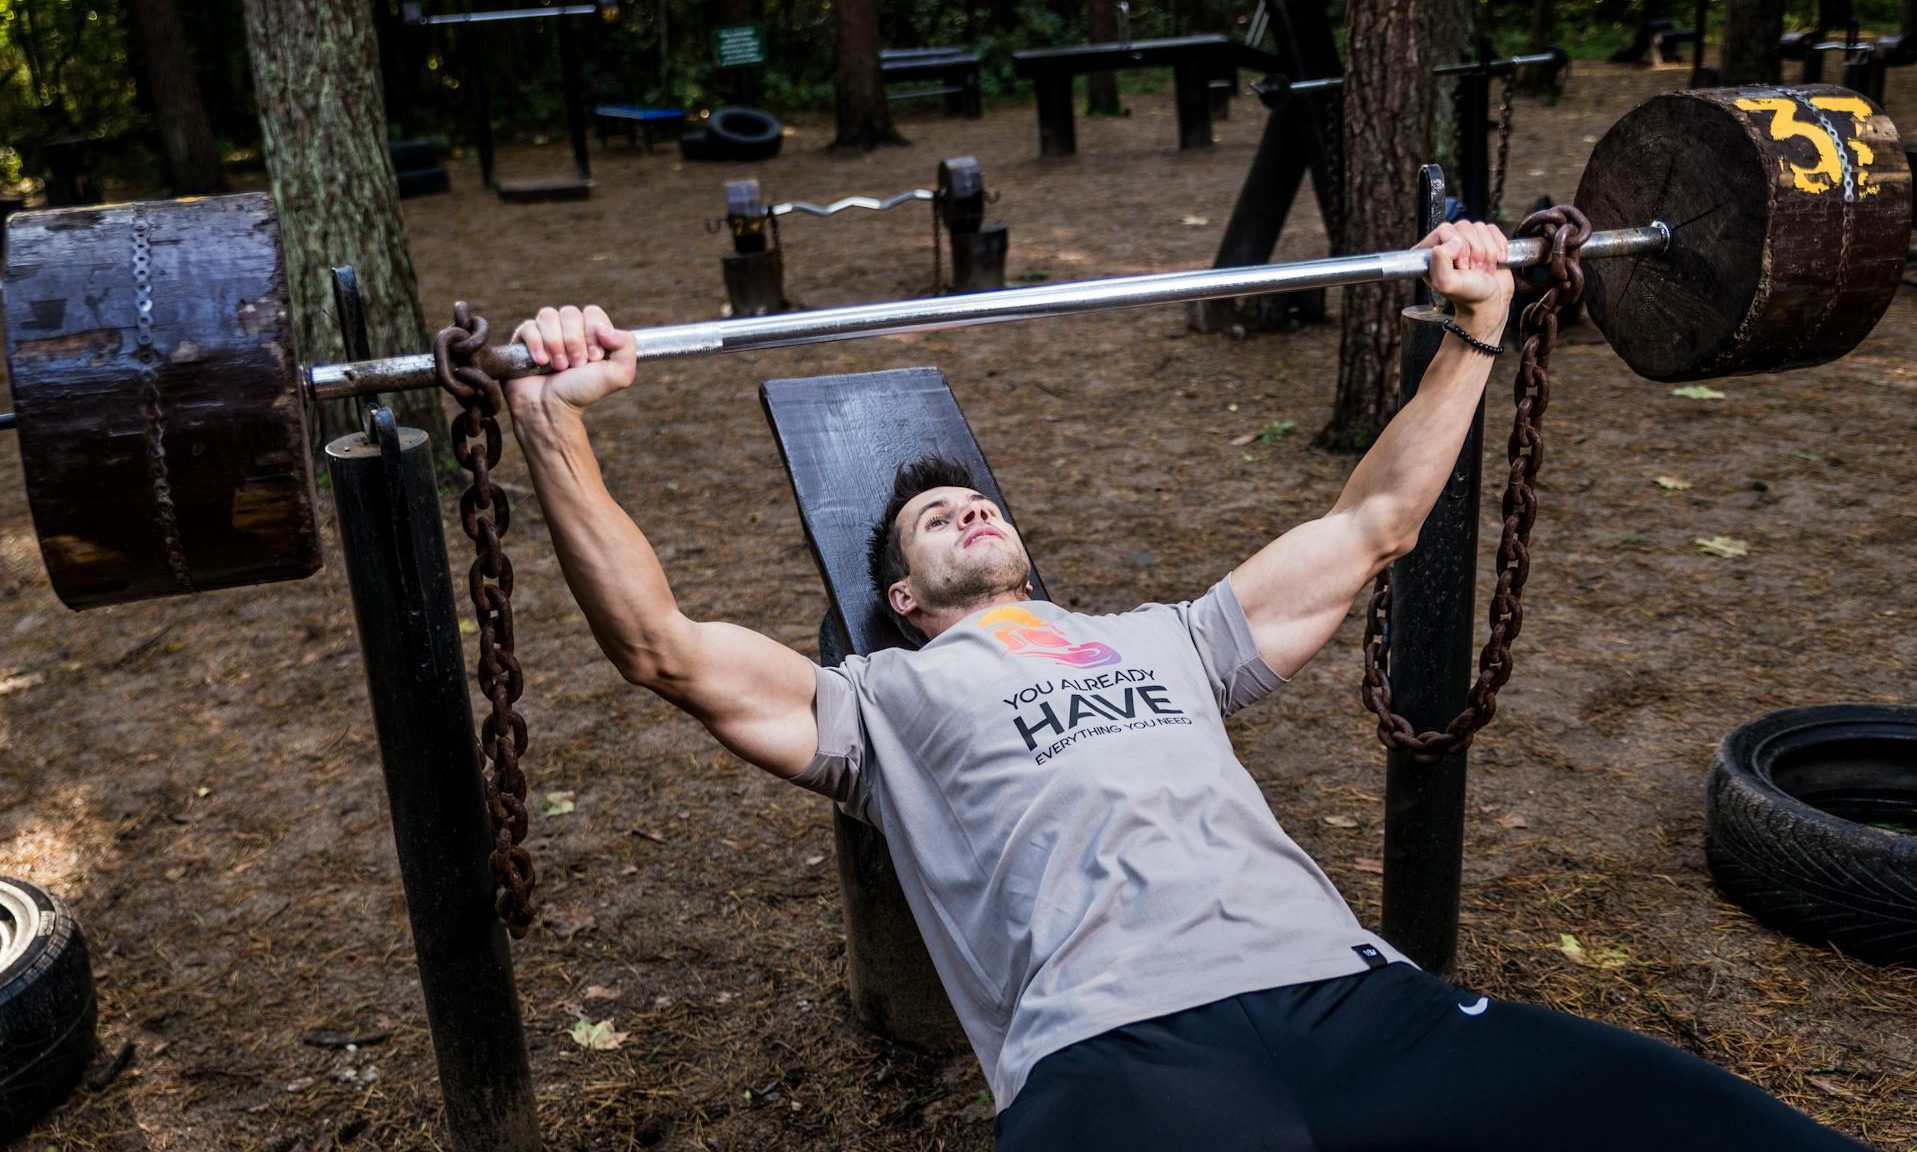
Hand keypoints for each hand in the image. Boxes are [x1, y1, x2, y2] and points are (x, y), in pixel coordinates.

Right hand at [507, 305, 636, 420]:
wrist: (551, 409)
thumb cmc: (582, 392)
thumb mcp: (619, 374)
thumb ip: (627, 346)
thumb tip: (604, 327)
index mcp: (591, 332)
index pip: (592, 312)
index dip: (593, 333)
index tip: (593, 358)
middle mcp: (568, 329)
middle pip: (570, 313)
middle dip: (574, 342)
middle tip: (574, 366)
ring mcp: (545, 332)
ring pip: (548, 316)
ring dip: (555, 344)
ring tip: (558, 367)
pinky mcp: (524, 338)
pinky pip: (529, 326)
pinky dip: (537, 345)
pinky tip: (541, 363)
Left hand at [1415, 221, 1513, 340]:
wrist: (1491, 302)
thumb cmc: (1468, 295)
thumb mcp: (1446, 282)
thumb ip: (1440, 260)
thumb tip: (1453, 241)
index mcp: (1429, 252)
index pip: (1444, 230)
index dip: (1458, 247)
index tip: (1462, 268)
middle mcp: (1445, 243)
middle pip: (1463, 227)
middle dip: (1475, 251)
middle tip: (1474, 271)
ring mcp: (1465, 240)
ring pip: (1479, 228)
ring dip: (1487, 252)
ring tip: (1482, 269)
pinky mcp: (1483, 239)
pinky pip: (1492, 229)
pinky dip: (1498, 246)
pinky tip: (1495, 262)